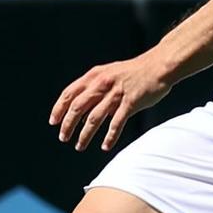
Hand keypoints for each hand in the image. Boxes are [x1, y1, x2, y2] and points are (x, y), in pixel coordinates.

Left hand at [50, 55, 171, 151]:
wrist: (158, 66)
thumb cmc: (134, 72)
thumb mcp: (109, 74)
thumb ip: (94, 90)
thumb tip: (81, 114)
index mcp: (94, 76)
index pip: (69, 93)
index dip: (59, 109)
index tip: (54, 122)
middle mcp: (102, 84)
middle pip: (77, 107)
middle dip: (68, 125)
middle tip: (63, 138)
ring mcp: (116, 94)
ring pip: (94, 118)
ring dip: (84, 134)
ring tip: (79, 145)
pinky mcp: (130, 103)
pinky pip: (116, 123)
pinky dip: (109, 137)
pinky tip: (105, 146)